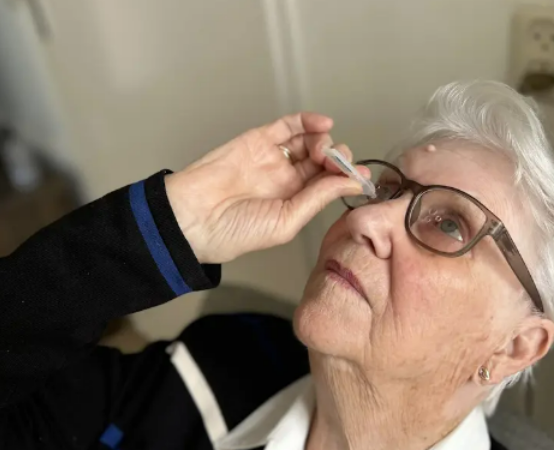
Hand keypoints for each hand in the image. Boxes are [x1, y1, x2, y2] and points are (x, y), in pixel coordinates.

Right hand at [165, 112, 364, 263]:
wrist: (193, 216)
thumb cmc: (236, 230)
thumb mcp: (287, 221)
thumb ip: (319, 198)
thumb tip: (354, 183)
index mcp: (296, 203)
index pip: (330, 185)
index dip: (347, 178)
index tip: (360, 177)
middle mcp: (288, 180)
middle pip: (324, 161)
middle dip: (337, 159)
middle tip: (335, 164)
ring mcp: (274, 158)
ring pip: (310, 141)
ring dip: (324, 142)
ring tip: (322, 152)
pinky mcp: (259, 139)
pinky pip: (288, 126)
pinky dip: (308, 121)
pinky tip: (323, 124)